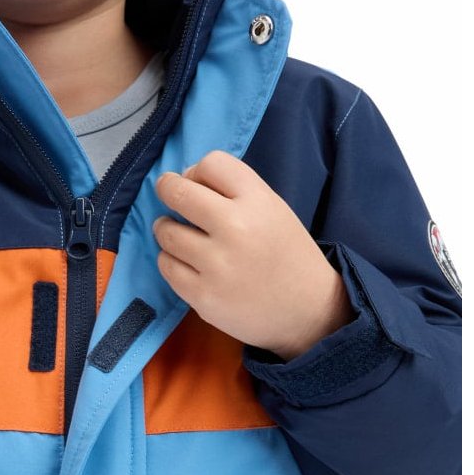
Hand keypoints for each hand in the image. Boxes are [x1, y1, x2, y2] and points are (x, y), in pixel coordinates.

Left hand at [152, 150, 355, 361]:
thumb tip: (182, 178)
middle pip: (178, 193)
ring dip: (167, 229)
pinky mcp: (202, 296)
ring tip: (178, 233)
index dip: (197, 171)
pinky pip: (166, 265)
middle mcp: (235, 228)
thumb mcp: (272, 209)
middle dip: (167, 189)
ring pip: (166, 232)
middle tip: (168, 193)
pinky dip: (170, 260)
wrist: (307, 311)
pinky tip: (184, 261)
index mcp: (258, 201)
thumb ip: (233, 191)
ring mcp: (217, 264)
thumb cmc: (285, 254)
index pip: (211, 163)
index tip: (196, 183)